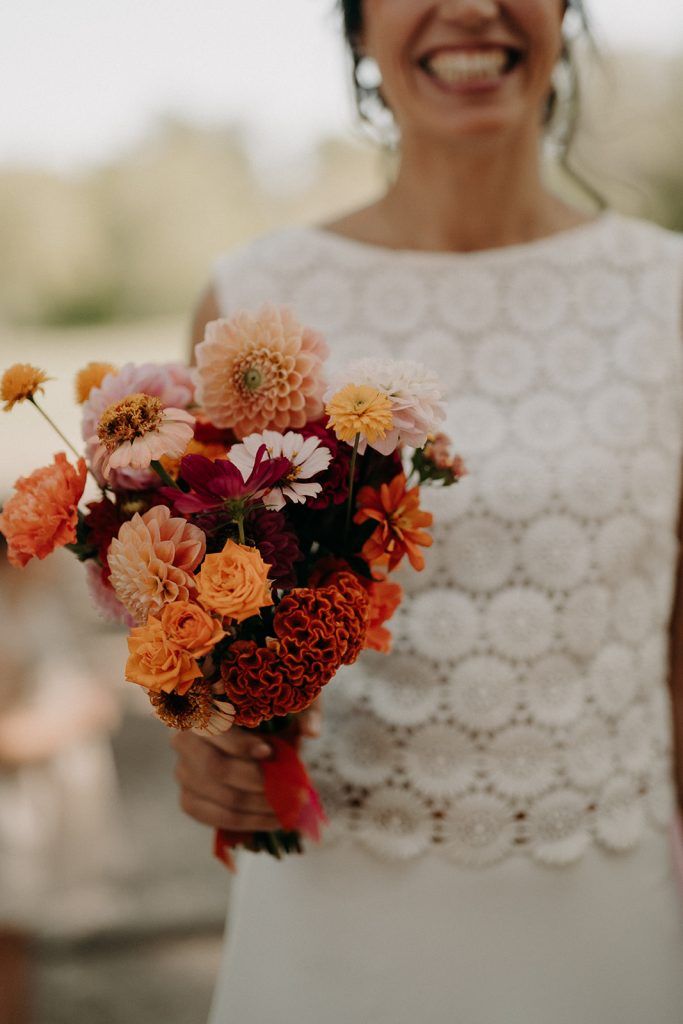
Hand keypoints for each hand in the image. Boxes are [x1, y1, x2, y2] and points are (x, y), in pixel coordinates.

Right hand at [171, 697, 323, 832]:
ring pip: (219, 796)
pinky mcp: (189, 798)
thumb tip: (312, 732)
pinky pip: (214, 817)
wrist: (256, 733)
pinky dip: (249, 822)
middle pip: (215, 768)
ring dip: (260, 806)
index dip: (239, 744)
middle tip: (292, 789)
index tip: (269, 752)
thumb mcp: (288, 700)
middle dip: (257, 781)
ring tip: (292, 807)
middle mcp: (182, 738)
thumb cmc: (270, 710)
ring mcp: (182, 771)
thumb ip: (303, 711)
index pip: (211, 728)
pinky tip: (275, 819)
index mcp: (201, 706)